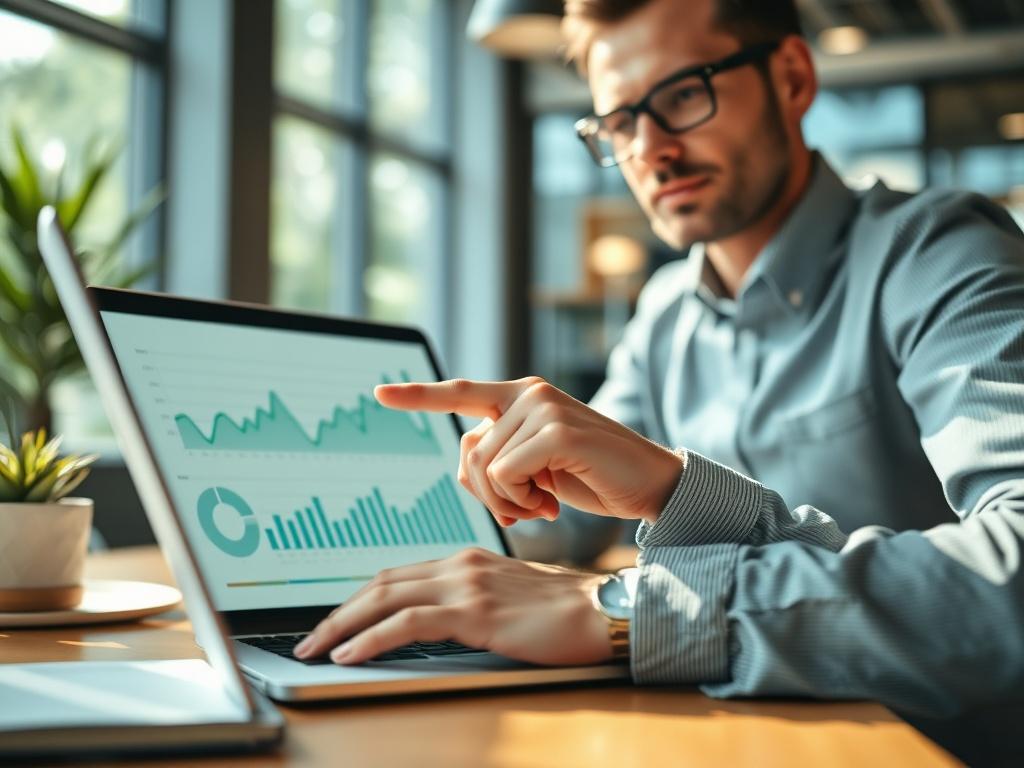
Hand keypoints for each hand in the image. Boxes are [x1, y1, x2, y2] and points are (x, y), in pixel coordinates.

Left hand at [293, 548, 609, 665]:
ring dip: (342, 624)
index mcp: (467, 562)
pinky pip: (407, 623)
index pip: (397, 577)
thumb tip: (438, 627)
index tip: (336, 622)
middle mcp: (460, 565)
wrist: (603, 610)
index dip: (360, 599)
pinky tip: (350, 655)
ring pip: (385, 598)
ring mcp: (466, 585)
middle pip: (381, 583)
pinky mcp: (475, 611)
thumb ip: (473, 603)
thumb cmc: (564, 611)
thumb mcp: (510, 599)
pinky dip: (371, 638)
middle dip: (339, 611)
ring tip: (316, 648)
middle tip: (310, 637)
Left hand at [375, 377, 682, 525]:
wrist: (650, 486)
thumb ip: (501, 455)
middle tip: (528, 509)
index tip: (379, 393)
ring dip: (509, 501)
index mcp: (522, 398)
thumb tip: (466, 466)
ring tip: (544, 504)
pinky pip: (506, 474)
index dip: (419, 395)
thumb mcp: (538, 467)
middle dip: (488, 495)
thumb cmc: (594, 479)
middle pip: (467, 453)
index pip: (461, 393)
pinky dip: (523, 499)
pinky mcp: (556, 430)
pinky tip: (553, 503)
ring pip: (483, 467)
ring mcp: (543, 408)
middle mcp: (529, 394)